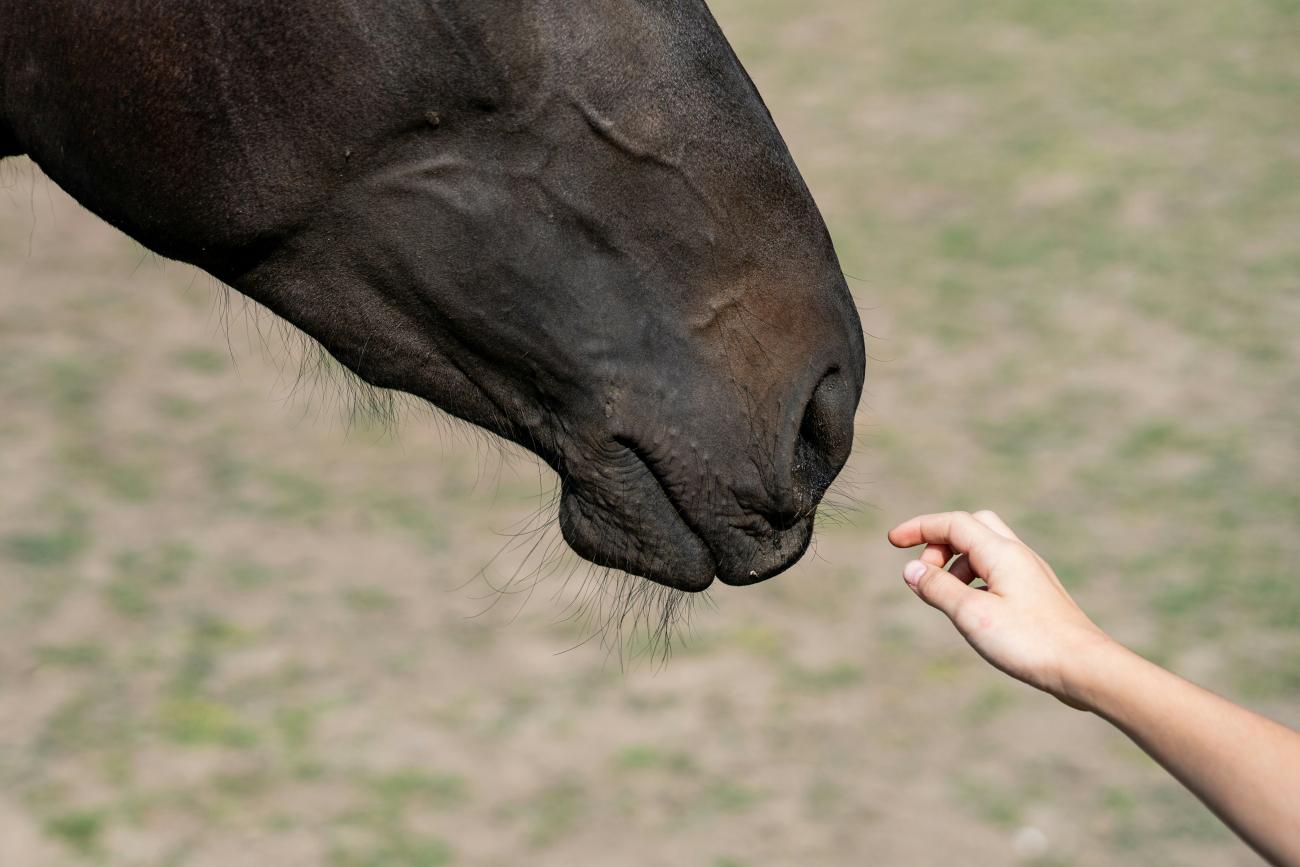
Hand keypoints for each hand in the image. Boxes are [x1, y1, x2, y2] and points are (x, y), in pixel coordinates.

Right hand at [887, 510, 1115, 709]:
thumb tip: (911, 570)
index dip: (919, 528)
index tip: (893, 541)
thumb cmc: (1030, 642)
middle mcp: (1018, 555)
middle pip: (972, 525)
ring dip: (956, 564)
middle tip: (925, 573)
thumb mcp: (972, 615)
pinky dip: (974, 579)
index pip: (953, 523)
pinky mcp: (1036, 594)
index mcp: (1001, 553)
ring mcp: (1030, 573)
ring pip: (985, 549)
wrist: (1085, 668)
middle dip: (941, 541)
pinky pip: (997, 571)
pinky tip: (972, 610)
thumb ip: (938, 588)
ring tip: (946, 598)